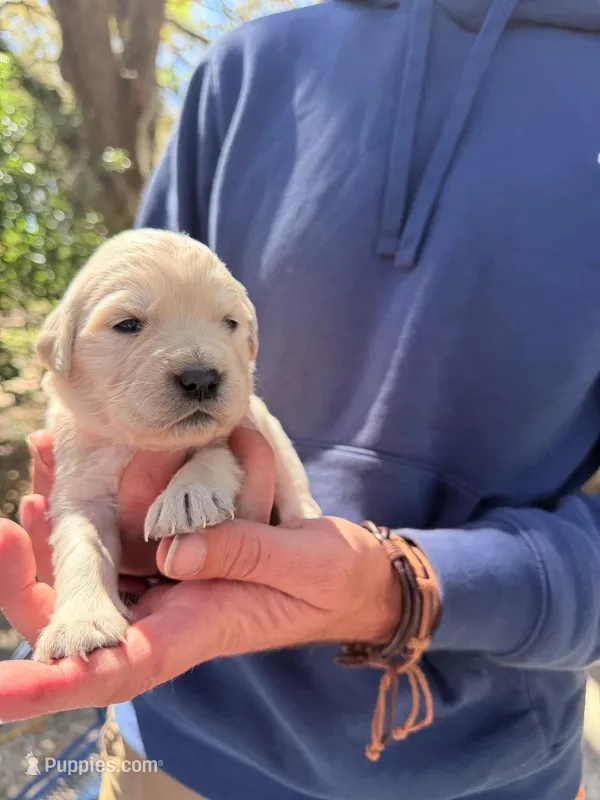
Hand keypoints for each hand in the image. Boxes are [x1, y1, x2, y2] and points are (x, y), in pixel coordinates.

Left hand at [0, 430, 399, 721]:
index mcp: (194, 633)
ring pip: (84, 577)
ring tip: (36, 465)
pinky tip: (71, 468)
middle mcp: (163, 618)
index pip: (111, 670)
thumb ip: (242, 553)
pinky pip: (113, 540)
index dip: (50, 685)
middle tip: (4, 527)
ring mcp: (162, 588)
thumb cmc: (331, 581)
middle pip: (71, 624)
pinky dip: (85, 507)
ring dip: (45, 537)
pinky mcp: (170, 558)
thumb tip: (174, 549)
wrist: (346, 578)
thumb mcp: (301, 564)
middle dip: (23, 585)